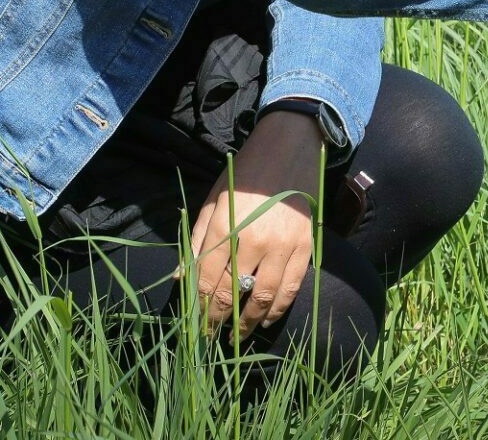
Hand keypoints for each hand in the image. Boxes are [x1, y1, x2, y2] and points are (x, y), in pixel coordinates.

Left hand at [183, 110, 322, 338]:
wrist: (291, 148)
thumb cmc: (246, 173)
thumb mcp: (214, 200)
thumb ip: (198, 240)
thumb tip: (182, 278)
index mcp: (224, 228)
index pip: (206, 281)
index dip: (199, 309)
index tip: (195, 326)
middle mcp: (252, 241)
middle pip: (232, 294)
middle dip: (218, 321)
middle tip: (211, 339)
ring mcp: (282, 246)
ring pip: (262, 299)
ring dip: (248, 323)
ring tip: (237, 337)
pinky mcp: (304, 247)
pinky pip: (290, 289)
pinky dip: (277, 309)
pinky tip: (265, 319)